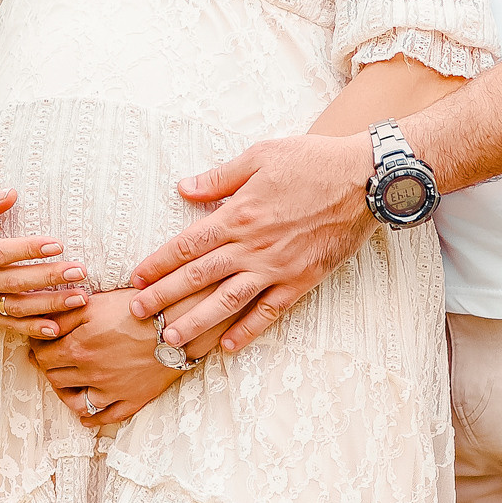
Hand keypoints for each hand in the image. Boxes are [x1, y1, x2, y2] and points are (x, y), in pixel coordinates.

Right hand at [0, 186, 91, 340]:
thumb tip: (12, 194)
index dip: (29, 250)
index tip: (58, 244)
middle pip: (13, 283)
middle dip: (49, 278)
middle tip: (80, 271)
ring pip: (15, 308)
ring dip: (49, 305)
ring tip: (79, 298)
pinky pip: (6, 324)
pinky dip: (31, 329)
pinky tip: (56, 327)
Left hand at [29, 291, 199, 428]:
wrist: (177, 324)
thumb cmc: (137, 308)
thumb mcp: (96, 303)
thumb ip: (65, 315)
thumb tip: (43, 324)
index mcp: (78, 348)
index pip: (44, 356)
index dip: (38, 348)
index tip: (40, 343)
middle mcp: (91, 374)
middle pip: (56, 378)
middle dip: (48, 368)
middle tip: (49, 359)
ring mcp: (111, 391)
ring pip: (76, 402)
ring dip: (64, 394)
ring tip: (65, 384)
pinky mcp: (131, 399)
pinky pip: (106, 417)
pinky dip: (92, 418)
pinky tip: (86, 416)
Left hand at [126, 133, 375, 352]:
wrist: (364, 179)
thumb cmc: (311, 161)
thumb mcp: (260, 156)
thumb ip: (219, 177)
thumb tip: (183, 188)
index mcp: (238, 215)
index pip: (187, 244)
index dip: (159, 263)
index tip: (136, 277)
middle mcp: (252, 246)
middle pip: (199, 276)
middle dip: (165, 297)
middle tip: (138, 314)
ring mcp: (277, 267)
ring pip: (228, 301)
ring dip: (197, 323)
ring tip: (171, 340)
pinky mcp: (301, 280)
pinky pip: (269, 311)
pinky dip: (248, 330)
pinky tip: (229, 347)